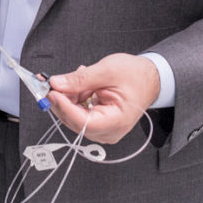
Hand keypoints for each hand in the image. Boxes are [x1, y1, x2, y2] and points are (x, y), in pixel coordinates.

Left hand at [46, 53, 160, 143]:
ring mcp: (103, 129)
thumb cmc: (136, 75)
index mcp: (116, 121)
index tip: (52, 91)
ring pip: (73, 117)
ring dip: (69, 97)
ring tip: (78, 77)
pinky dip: (75, 99)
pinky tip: (81, 84)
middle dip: (62, 100)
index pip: (83, 121)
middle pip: (74, 121)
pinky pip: (79, 113)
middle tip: (52, 81)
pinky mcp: (99, 123)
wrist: (150, 78)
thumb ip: (80, 79)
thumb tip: (56, 84)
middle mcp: (109, 131)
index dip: (64, 107)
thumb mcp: (107, 71)